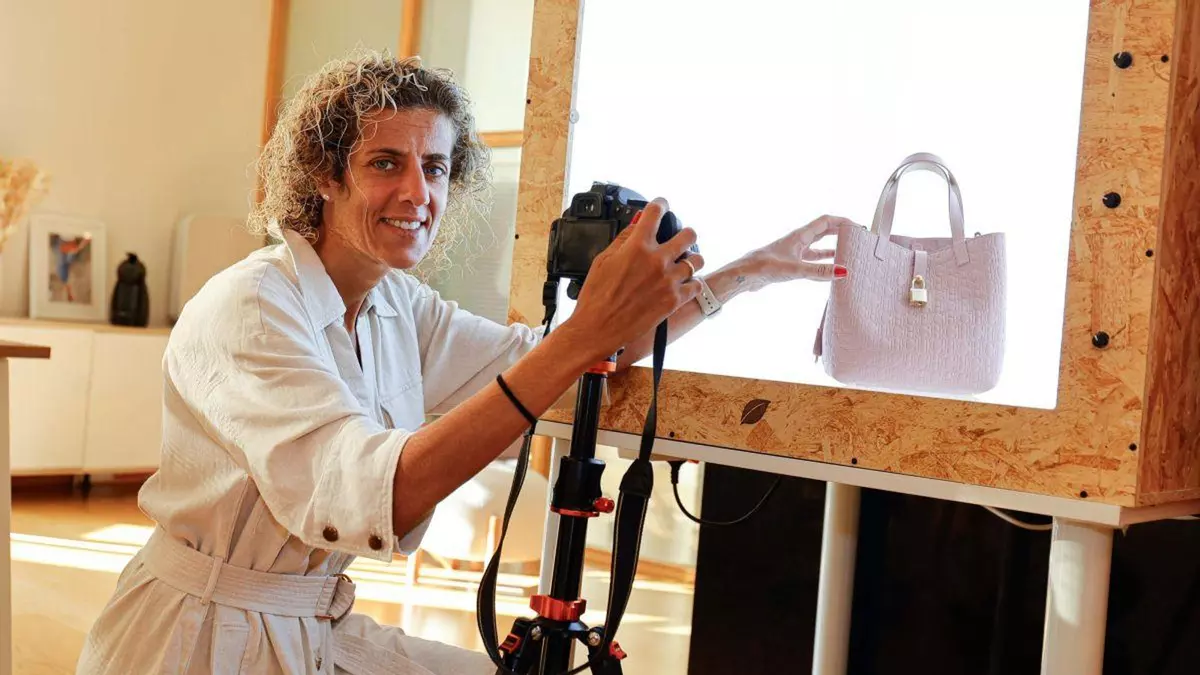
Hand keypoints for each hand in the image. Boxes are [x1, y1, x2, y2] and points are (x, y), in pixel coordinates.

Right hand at [566, 198, 705, 360]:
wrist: (598, 328)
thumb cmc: (596, 297)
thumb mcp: (603, 260)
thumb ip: (624, 239)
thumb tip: (637, 223)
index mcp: (637, 247)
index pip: (655, 213)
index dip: (661, 204)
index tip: (662, 205)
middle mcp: (657, 261)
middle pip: (689, 235)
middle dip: (686, 234)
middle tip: (681, 238)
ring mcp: (668, 281)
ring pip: (697, 261)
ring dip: (691, 259)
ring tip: (682, 263)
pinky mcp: (674, 300)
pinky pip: (696, 285)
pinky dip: (691, 283)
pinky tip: (681, 284)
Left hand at [738, 215, 856, 291]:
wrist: (745, 275)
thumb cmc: (765, 266)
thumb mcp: (795, 269)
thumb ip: (819, 272)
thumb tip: (843, 272)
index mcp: (799, 236)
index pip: (825, 221)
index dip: (841, 221)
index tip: (857, 226)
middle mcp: (798, 241)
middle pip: (823, 230)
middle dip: (840, 231)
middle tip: (856, 235)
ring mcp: (794, 252)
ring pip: (818, 246)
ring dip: (833, 246)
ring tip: (848, 250)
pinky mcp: (791, 263)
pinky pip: (812, 260)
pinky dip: (823, 262)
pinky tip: (831, 268)